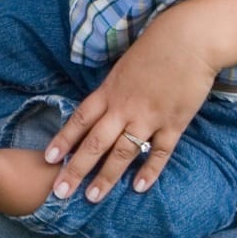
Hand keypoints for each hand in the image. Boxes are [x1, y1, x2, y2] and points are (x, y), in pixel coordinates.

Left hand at [43, 11, 217, 202]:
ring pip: (123, 153)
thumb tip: (98, 110)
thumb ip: (111, 91)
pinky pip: (159, 152)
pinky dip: (149, 171)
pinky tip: (138, 188)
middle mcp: (124, 107)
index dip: (64, 140)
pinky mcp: (174, 123)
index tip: (49, 159)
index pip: (80, 120)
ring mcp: (149, 117)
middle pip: (95, 143)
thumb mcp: (122, 67)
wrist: (187, 40)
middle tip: (61, 192)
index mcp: (109, 91)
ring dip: (107, 177)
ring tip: (93, 197)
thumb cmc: (153, 48)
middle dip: (76, 169)